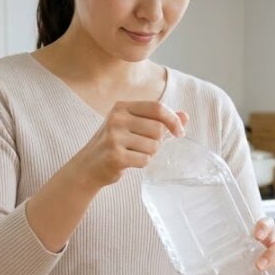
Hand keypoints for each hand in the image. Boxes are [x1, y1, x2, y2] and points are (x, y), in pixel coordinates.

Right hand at [71, 101, 188, 188]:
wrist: (88, 166)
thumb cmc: (114, 144)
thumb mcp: (134, 126)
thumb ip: (159, 120)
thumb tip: (186, 116)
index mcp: (122, 107)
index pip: (157, 107)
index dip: (173, 120)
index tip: (180, 132)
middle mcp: (117, 118)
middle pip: (158, 129)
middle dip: (158, 141)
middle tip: (143, 146)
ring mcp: (114, 136)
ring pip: (154, 146)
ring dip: (149, 154)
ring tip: (133, 153)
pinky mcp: (115, 155)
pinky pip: (145, 160)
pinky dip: (142, 163)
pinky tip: (129, 161)